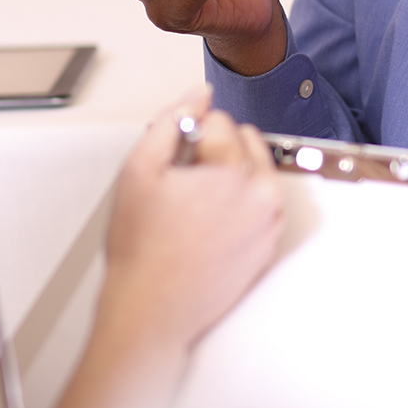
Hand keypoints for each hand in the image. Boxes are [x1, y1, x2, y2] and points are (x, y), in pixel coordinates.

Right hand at [38, 85, 283, 407]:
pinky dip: (235, 206)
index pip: (218, 119)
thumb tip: (198, 94)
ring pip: (251, 170)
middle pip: (242, 140)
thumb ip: (171, 119)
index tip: (172, 166)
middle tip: (180, 187)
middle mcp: (263, 196)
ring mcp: (269, 223)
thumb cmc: (142, 252)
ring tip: (191, 208)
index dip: (186, 137)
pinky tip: (204, 227)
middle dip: (213, 152)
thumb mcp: (138, 169)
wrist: (151, 312)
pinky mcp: (268, 245)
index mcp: (237, 173)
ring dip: (226, 176)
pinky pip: (255, 203)